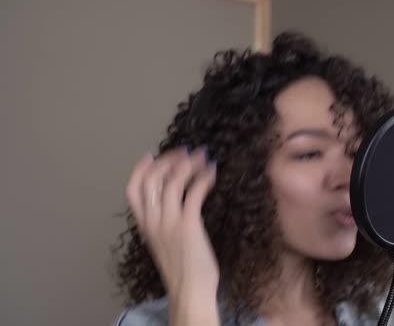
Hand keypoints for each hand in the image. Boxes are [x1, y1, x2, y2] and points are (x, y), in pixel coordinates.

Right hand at [125, 145, 219, 323]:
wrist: (190, 291)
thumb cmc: (182, 269)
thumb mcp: (164, 243)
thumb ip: (163, 223)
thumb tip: (176, 201)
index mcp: (144, 225)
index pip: (132, 190)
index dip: (139, 169)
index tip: (151, 154)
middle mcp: (153, 221)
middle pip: (152, 180)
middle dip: (168, 160)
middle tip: (185, 151)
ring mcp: (169, 223)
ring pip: (172, 182)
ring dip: (188, 164)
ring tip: (202, 156)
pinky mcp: (188, 226)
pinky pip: (193, 193)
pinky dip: (203, 178)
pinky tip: (212, 172)